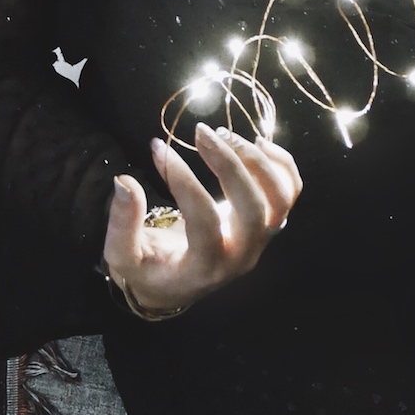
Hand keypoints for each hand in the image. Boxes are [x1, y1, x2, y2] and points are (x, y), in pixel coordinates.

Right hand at [102, 124, 301, 313]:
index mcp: (205, 267)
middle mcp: (242, 256)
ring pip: (279, 199)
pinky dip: (282, 164)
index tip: (158, 149)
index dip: (182, 180)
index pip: (203, 220)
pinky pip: (291, 192)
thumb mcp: (124, 257)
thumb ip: (123, 224)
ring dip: (256, 161)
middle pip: (252, 209)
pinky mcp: (270, 223)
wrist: (180, 283)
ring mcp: (261, 240)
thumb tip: (124, 182)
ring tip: (224, 134)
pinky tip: (258, 141)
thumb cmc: (150, 268)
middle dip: (228, 164)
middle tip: (200, 132)